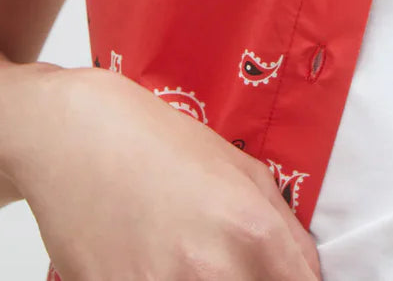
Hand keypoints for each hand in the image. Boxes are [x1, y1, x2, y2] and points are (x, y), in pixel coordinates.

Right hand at [8, 63, 321, 280]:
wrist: (74, 137)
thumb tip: (307, 274)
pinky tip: (156, 265)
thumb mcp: (241, 170)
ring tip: (187, 260)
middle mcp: (213, 270)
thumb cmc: (156, 143)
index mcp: (252, 230)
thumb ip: (284, 231)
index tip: (282, 279)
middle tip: (235, 265)